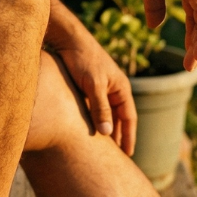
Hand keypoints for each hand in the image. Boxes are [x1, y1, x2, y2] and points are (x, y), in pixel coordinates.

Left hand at [53, 39, 137, 155]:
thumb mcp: (92, 84)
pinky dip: (94, 120)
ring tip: (103, 149)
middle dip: (119, 136)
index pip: (129, 118)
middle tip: (117, 157)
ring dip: (106, 129)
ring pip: (106, 113)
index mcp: (121, 88)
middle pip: (119, 118)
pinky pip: (94, 108)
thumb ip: (100, 108)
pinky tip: (87, 131)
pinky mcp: (87, 86)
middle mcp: (113, 88)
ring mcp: (101, 87)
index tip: (128, 155)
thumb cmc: (81, 59)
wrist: (67, 38)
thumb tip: (108, 133)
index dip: (129, 137)